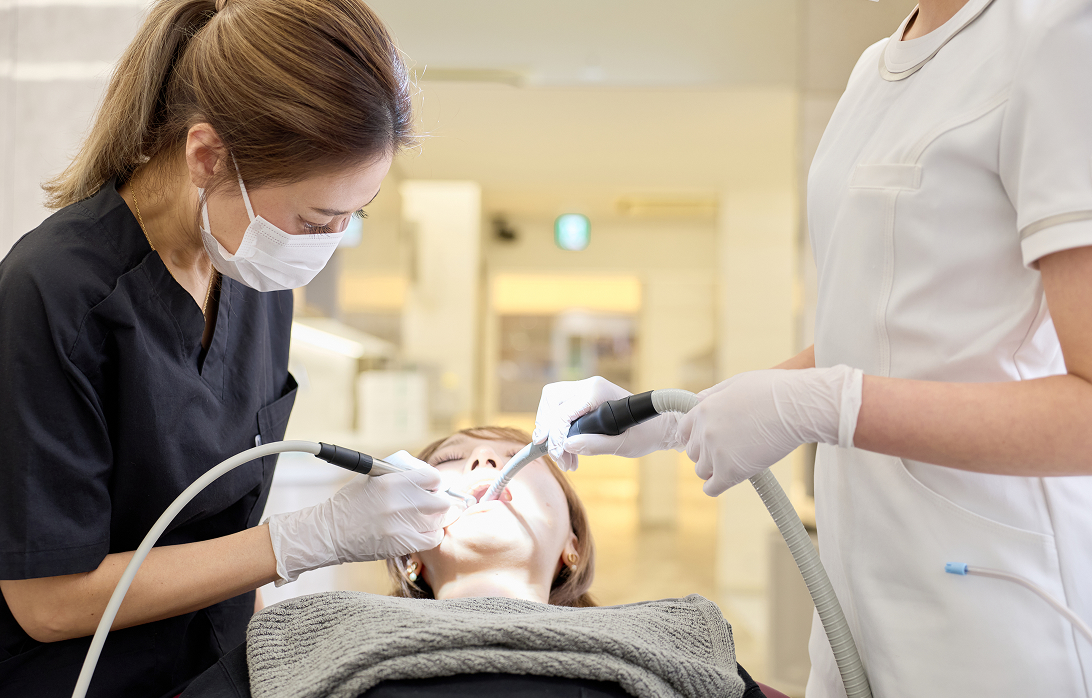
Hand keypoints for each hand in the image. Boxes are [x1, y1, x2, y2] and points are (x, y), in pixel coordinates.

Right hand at [266, 451, 464, 584]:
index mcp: (391, 482)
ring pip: (440, 520)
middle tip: (435, 502)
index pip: (433, 478)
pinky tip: (425, 530)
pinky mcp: (400, 544)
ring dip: (438, 518)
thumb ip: (400, 474)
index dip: (436, 482)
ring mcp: (400, 526)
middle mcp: (398, 503)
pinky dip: (433, 534)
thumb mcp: (371, 478)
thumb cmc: (351, 503)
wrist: (329, 533)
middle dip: (441, 501)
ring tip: (429, 516)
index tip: (433, 486)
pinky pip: (432, 538)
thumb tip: (430, 477)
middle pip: (441, 501)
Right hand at [532, 376, 683, 470]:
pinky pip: (562, 409)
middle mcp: (589, 385)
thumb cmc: (647, 433)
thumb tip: (567, 446)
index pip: (563, 411)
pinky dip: (560, 429)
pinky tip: (569, 451)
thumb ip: (595, 445)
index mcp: (597, 391)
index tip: (557, 454)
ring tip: (565, 459)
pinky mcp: (586, 398)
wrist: (661, 426)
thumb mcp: (623, 445)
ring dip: (553, 431)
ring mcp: (587, 389)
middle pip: (551, 400)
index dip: (555, 434)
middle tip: (556, 455)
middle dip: (548, 429)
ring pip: (553, 404)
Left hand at [678, 365, 862, 495]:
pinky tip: (729, 481)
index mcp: (704, 409)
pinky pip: (712, 488)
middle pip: (693, 452)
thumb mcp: (737, 383)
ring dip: (714, 470)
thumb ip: (714, 394)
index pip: (684, 431)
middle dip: (707, 453)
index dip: (696, 437)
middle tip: (728, 453)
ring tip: (733, 465)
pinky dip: (717, 486)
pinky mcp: (730, 471)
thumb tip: (698, 400)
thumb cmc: (775, 391)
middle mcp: (704, 431)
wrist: (797, 406)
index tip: (708, 442)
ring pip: (701, 471)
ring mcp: (715, 452)